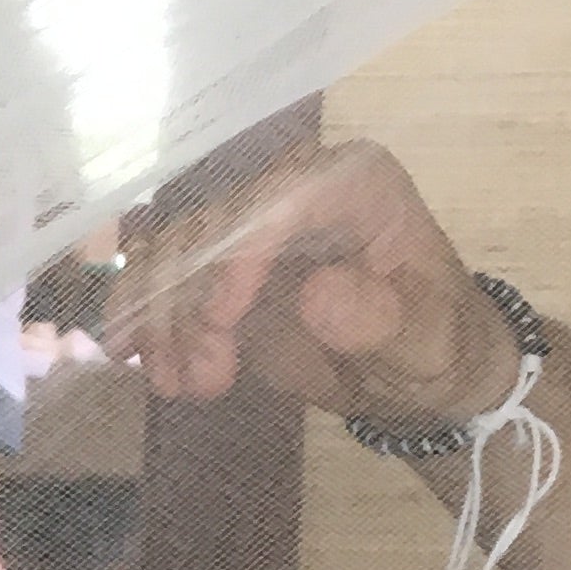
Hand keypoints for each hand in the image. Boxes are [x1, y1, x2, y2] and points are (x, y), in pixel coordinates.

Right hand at [112, 138, 520, 428]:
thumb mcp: (425, 342)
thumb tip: (318, 295)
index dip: (239, 252)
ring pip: (172, 249)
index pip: (283, 197)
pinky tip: (135, 360)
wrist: (415, 370)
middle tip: (199, 380)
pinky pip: (160, 274)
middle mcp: (294, 188)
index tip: (220, 320)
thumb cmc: (436, 345)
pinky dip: (140, 316)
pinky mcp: (218, 263)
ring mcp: (250, 224)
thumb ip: (379, 319)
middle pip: (212, 224)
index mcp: (355, 184)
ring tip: (177, 385)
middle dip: (190, 304)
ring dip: (159, 319)